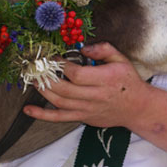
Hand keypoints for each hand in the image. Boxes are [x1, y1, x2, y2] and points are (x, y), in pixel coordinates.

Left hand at [23, 42, 151, 128]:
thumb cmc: (128, 81)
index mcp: (105, 80)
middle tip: (36, 67)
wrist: (137, 108)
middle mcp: (95, 96)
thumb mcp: (120, 59)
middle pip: (65, 89)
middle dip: (47, 77)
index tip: (53, 57)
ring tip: (33, 79)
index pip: (77, 74)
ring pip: (60, 102)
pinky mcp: (83, 118)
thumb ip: (102, 49)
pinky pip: (60, 118)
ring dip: (43, 91)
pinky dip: (42, 115)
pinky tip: (28, 109)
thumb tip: (83, 47)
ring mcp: (87, 109)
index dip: (61, 66)